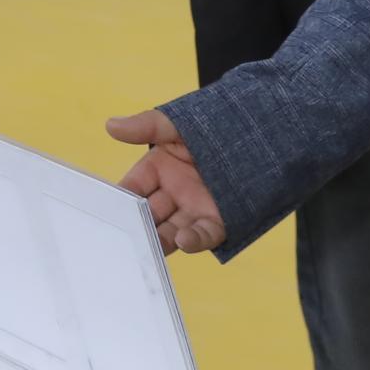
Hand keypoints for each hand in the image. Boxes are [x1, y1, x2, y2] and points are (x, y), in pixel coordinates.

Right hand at [108, 109, 226, 254]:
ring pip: (170, 231)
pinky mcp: (219, 221)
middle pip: (148, 216)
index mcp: (159, 169)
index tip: (105, 212)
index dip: (120, 201)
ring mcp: (195, 208)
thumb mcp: (178, 124)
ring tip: (148, 245)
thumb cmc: (217, 124)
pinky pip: (203, 235)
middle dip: (137, 227)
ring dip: (159, 240)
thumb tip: (110, 125)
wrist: (263, 131)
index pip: (132, 189)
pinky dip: (192, 241)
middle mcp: (174, 193)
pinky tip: (183, 240)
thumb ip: (146, 126)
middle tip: (122, 239)